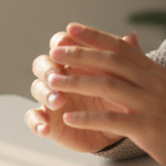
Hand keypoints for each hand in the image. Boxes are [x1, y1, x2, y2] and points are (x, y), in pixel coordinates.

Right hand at [26, 29, 125, 153]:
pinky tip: (46, 129)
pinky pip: (34, 119)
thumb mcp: (124, 81)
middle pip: (42, 63)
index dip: (60, 42)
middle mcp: (60, 77)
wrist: (119, 128)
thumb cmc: (118, 98)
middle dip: (47, 68)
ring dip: (45, 93)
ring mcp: (51, 98)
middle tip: (56, 76)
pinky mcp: (49, 120)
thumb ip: (124, 59)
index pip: (61, 44)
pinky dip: (36, 123)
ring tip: (58, 101)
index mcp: (75, 61)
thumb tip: (131, 37)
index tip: (64, 43)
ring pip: (37, 88)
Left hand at [34, 23, 165, 165]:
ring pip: (108, 85)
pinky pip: (113, 120)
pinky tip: (69, 118)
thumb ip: (145, 66)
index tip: (70, 28)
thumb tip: (130, 41)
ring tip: (51, 82)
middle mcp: (152, 83)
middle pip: (110, 60)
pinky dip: (89, 117)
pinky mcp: (149, 128)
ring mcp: (151, 104)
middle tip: (54, 50)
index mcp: (154, 72)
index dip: (94, 35)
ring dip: (76, 82)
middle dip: (79, 54)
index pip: (121, 46)